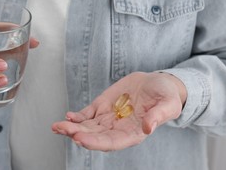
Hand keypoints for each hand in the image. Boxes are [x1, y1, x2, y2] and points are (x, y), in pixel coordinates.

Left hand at [51, 72, 185, 150]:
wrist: (157, 83)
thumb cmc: (166, 96)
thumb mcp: (168, 104)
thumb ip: (159, 116)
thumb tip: (149, 128)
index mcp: (133, 133)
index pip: (111, 142)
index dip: (95, 142)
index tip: (80, 139)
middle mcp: (118, 129)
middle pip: (94, 136)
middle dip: (77, 134)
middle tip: (62, 129)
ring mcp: (108, 118)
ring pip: (87, 127)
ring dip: (71, 127)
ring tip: (56, 126)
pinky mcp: (103, 106)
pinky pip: (87, 115)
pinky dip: (76, 117)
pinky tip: (67, 116)